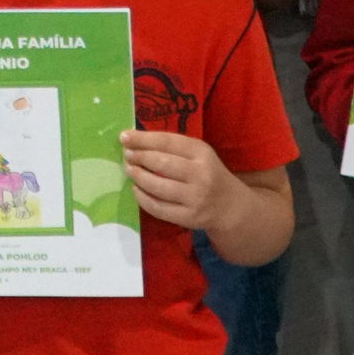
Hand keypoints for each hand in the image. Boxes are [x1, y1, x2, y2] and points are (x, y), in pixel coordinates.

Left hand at [121, 129, 244, 232]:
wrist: (229, 206)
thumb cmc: (207, 173)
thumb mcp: (197, 154)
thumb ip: (172, 147)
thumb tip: (134, 140)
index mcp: (201, 153)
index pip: (168, 142)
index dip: (143, 139)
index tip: (124, 137)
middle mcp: (200, 174)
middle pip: (162, 164)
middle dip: (139, 158)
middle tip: (126, 155)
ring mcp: (195, 198)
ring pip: (158, 187)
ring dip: (138, 177)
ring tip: (129, 170)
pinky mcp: (188, 217)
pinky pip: (158, 208)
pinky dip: (142, 198)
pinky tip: (136, 190)